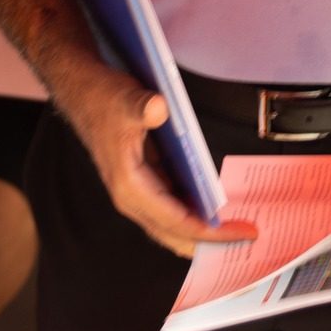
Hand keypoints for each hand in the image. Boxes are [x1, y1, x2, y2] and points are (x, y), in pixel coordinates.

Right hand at [61, 70, 255, 257]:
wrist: (82, 89)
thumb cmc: (102, 97)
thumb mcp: (126, 99)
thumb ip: (142, 106)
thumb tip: (158, 109)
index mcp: (129, 186)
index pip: (176, 222)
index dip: (210, 232)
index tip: (241, 233)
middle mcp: (132, 197)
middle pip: (175, 233)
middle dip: (211, 241)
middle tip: (248, 237)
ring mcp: (138, 191)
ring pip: (174, 224)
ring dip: (203, 229)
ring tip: (238, 227)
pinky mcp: (145, 181)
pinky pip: (173, 206)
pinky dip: (195, 211)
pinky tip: (215, 207)